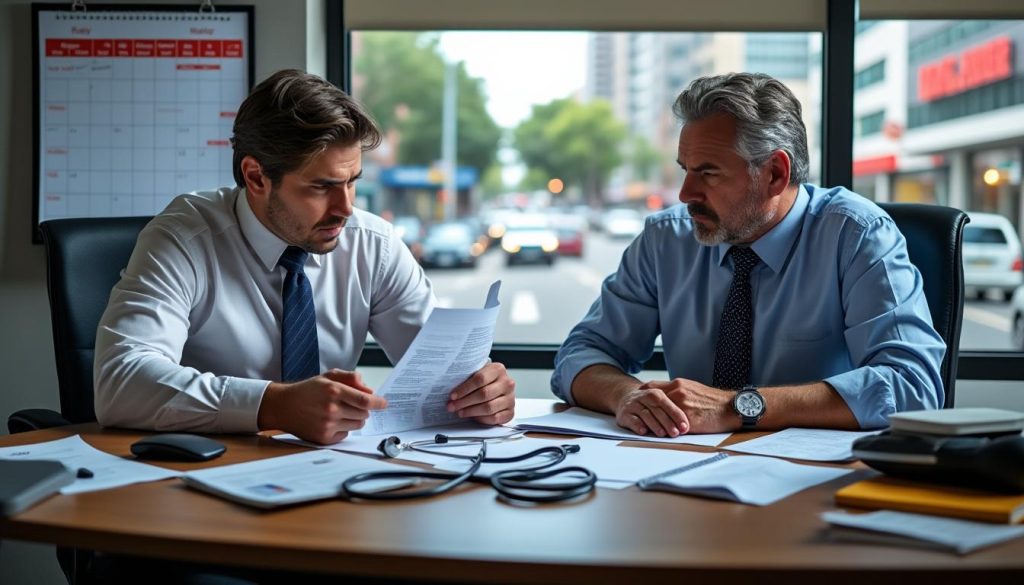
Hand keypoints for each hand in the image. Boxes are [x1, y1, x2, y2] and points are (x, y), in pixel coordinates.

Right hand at [257, 369, 386, 444]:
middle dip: (363, 408)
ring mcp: (328, 425)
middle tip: (351, 404)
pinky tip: (331, 421)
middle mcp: (331, 409)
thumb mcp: (328, 377)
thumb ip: (350, 378)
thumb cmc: (307, 391)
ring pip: (357, 424)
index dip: (379, 403)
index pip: (365, 400)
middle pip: (364, 413)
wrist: (283, 406)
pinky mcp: (324, 438)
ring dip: (355, 418)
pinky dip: (344, 428)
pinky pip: (346, 434)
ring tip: (340, 412)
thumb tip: (369, 390)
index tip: (384, 403)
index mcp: (333, 391)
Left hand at [447, 362, 514, 424]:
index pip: (480, 379)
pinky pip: (495, 418)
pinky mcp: (510, 412)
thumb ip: (467, 377)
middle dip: (465, 402)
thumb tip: (448, 385)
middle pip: (484, 394)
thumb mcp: (478, 373)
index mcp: (498, 369)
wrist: (499, 387)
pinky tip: (473, 417)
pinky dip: (482, 419)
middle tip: (452, 406)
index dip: (464, 389)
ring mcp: (510, 398)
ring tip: (460, 412)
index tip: (453, 396)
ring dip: (471, 412)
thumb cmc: (485, 381)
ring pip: (489, 407)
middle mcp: (507, 383)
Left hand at [634, 379, 735, 434]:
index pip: (652, 386)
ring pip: (659, 414)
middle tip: (635, 413)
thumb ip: (678, 391)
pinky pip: (671, 426)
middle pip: (652, 400)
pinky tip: (658, 434)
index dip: (642, 393)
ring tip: (645, 426)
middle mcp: (678, 393)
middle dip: (643, 408)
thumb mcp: (693, 388)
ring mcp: (682, 407)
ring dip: (652, 420)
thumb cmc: (713, 400)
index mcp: (679, 385)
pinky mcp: (688, 421)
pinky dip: (664, 429)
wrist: (731, 407)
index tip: (636, 398)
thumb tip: (666, 397)